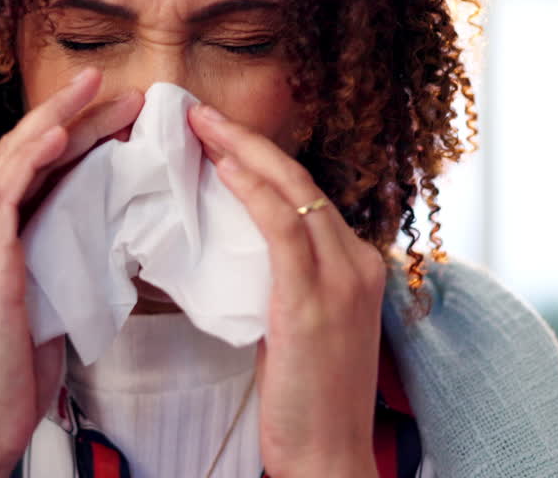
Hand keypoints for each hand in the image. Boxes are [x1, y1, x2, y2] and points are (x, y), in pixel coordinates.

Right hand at [0, 68, 142, 477]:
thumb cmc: (13, 376)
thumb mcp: (46, 302)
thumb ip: (62, 259)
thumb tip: (108, 228)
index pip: (27, 172)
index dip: (71, 138)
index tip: (116, 117)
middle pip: (20, 154)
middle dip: (71, 117)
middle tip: (121, 91)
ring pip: (11, 160)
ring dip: (59, 121)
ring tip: (101, 92)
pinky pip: (4, 193)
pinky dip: (32, 158)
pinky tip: (61, 134)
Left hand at [189, 103, 383, 477]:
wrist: (329, 458)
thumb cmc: (308, 401)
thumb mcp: (301, 328)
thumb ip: (285, 284)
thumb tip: (240, 252)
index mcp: (357, 266)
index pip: (306, 196)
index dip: (262, 161)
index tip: (220, 137)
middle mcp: (358, 262)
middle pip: (300, 180)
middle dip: (248, 140)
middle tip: (200, 114)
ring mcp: (343, 279)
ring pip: (292, 191)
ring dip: (242, 151)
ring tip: (199, 125)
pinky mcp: (316, 301)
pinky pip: (283, 227)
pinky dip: (252, 190)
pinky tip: (222, 168)